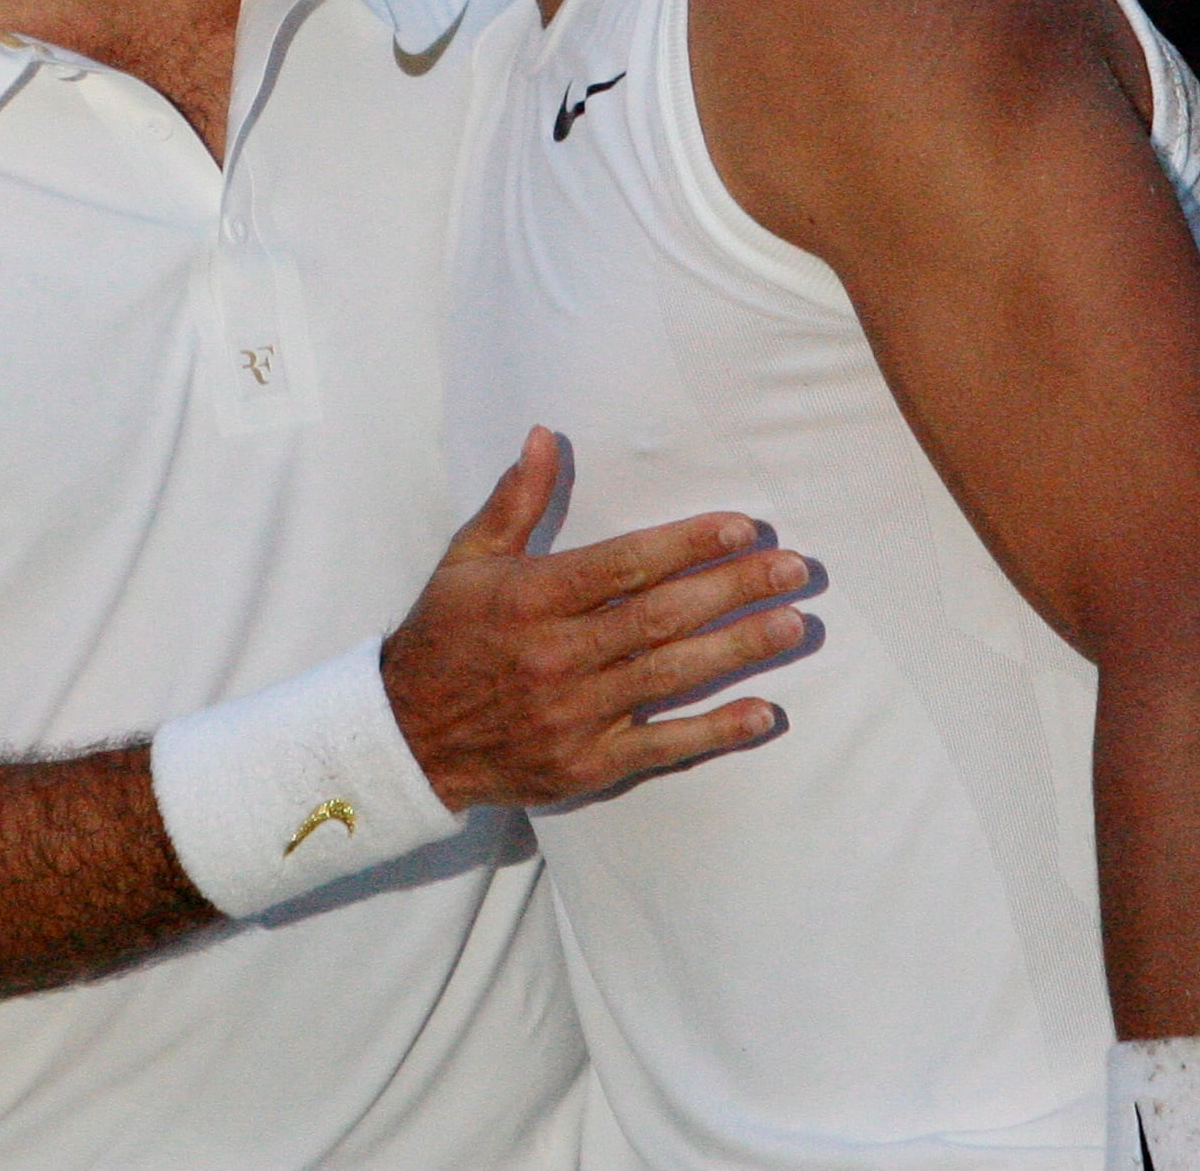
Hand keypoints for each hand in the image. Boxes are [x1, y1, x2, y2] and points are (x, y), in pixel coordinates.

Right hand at [383, 429, 811, 809]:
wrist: (405, 738)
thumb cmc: (444, 637)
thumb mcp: (468, 560)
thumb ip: (516, 500)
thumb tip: (545, 435)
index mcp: (532, 598)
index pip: (623, 565)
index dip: (687, 545)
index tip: (742, 527)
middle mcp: (556, 654)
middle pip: (660, 617)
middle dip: (733, 590)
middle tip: (794, 568)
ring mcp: (574, 714)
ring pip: (669, 676)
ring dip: (738, 649)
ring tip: (793, 624)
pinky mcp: (585, 763)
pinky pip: (661, 747)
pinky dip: (715, 732)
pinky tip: (764, 714)